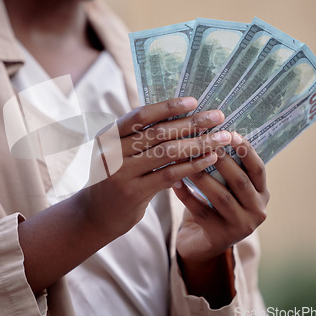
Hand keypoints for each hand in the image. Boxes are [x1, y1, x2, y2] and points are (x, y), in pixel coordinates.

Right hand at [79, 97, 231, 239]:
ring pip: (167, 152)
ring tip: (221, 138)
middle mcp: (111, 152)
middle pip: (158, 132)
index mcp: (108, 135)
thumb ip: (139, 136)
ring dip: (198, 143)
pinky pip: (169, 174)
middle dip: (192, 122)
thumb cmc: (115, 177)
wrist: (95, 215)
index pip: (140, 116)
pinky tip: (210, 159)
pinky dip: (192, 165)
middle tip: (218, 116)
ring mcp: (121, 173)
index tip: (194, 101)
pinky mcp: (133, 193)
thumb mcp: (118, 152)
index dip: (167, 107)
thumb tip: (181, 115)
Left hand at [172, 132, 269, 302]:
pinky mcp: (221, 237)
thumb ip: (225, 166)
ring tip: (184, 159)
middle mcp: (257, 211)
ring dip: (201, 176)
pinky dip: (186, 195)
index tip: (231, 132)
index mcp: (261, 194)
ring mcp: (240, 226)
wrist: (202, 244)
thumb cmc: (213, 206)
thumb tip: (211, 130)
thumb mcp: (226, 186)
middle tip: (204, 142)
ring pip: (220, 197)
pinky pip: (200, 212)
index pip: (258, 169)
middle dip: (222, 160)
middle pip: (240, 181)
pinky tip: (173, 183)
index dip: (246, 150)